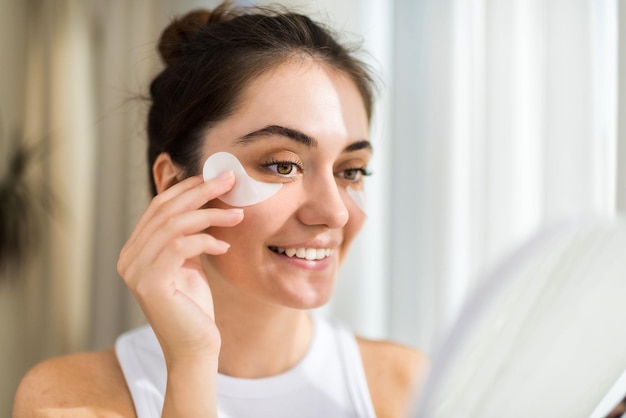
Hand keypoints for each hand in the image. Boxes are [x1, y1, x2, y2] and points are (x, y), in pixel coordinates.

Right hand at [117, 172, 242, 361]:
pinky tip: (225, 247)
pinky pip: (180, 246)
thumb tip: (202, 200)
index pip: (159, 207)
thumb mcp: (189, 262)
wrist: (195, 348)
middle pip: (165, 210)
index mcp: (135, 250)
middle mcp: (129, 258)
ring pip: (174, 225)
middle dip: (200, 191)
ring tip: (238, 215)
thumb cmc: (195, 306)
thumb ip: (186, 235)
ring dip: (211, 215)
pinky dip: (206, 241)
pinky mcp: (150, 283)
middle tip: (229, 180)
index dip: (186, 188)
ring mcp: (135, 271)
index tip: (216, 177)